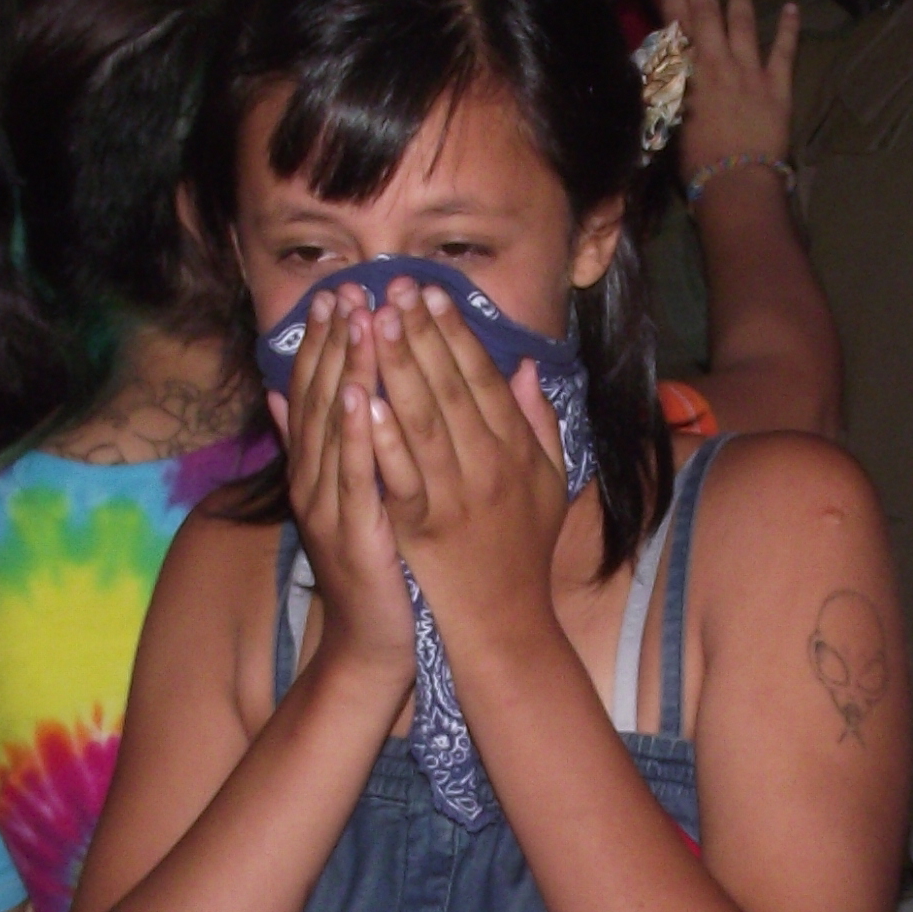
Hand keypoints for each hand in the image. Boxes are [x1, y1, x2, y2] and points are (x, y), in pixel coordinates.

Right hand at [270, 294, 416, 689]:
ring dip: (342, 371)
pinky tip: (361, 395)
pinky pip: (352, 476)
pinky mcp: (352, 535)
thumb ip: (317, 447)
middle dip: (332, 342)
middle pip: (318, 401)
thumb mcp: (343, 500)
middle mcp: (313, 483)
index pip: (316, 395)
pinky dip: (354, 434)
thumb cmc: (374, 568)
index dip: (324, 343)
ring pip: (332, 429)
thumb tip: (279, 394)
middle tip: (345, 290)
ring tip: (355, 321)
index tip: (338, 294)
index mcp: (316, 471)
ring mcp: (328, 509)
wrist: (373, 644)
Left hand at [364, 286, 569, 652]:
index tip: (431, 293)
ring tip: (374, 322)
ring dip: (397, 368)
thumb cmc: (523, 552)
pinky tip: (363, 400)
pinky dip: (382, 437)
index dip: (455, 333)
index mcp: (517, 451)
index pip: (483, 378)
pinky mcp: (422, 527)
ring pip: (423, 421)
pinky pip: (400, 474)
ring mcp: (455, 496)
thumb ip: (539, 422)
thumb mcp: (549, 483)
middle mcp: (490, 466)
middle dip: (420, 333)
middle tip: (393, 287)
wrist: (506, 624)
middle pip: (451, 388)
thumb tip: (526, 367)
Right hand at [656, 0, 801, 174]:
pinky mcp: (777, 87)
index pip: (677, 23)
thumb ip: (667, 91)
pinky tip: (792, 7)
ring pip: (743, 23)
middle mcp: (717, 63)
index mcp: (686, 73)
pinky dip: (788, 29)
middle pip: (707, 13)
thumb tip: (660, 70)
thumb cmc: (694, 163)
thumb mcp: (668, 123)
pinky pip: (784, 52)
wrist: (734, 182)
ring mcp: (750, 72)